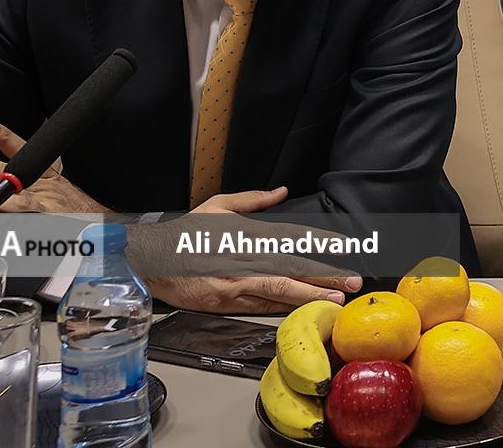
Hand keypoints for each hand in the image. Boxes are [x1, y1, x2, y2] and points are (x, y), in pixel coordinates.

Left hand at [0, 118, 108, 213]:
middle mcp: (43, 186)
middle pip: (6, 171)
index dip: (5, 137)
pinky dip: (0, 212)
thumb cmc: (81, 212)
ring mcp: (43, 203)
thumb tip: (26, 169)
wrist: (106, 228)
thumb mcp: (63, 190)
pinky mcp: (45, 219)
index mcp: (47, 176)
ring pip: (5, 194)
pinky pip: (19, 214)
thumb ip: (43, 179)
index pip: (24, 150)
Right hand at [132, 186, 362, 315]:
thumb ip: (252, 200)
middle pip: (292, 270)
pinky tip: (303, 311)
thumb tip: (282, 192)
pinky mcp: (227, 304)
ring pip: (280, 292)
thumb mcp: (217, 207)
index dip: (320, 244)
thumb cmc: (185, 235)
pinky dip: (284, 309)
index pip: (292, 239)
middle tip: (351, 282)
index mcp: (246, 236)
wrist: (150, 263)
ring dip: (310, 297)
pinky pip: (261, 306)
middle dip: (324, 277)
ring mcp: (236, 286)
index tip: (345, 247)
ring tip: (336, 300)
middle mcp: (244, 262)